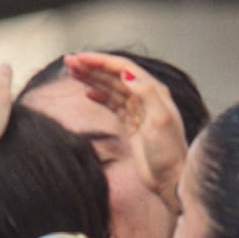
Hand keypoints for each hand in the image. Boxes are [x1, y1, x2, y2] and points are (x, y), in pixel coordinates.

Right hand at [64, 52, 188, 208]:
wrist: (170, 179)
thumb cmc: (169, 152)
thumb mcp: (160, 120)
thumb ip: (147, 93)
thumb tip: (127, 74)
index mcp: (154, 91)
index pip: (123, 68)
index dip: (101, 61)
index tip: (80, 58)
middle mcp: (146, 97)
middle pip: (114, 75)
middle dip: (92, 67)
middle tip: (69, 61)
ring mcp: (137, 111)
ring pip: (111, 88)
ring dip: (92, 79)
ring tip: (72, 72)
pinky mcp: (131, 124)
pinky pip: (112, 104)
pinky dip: (99, 96)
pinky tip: (87, 92)